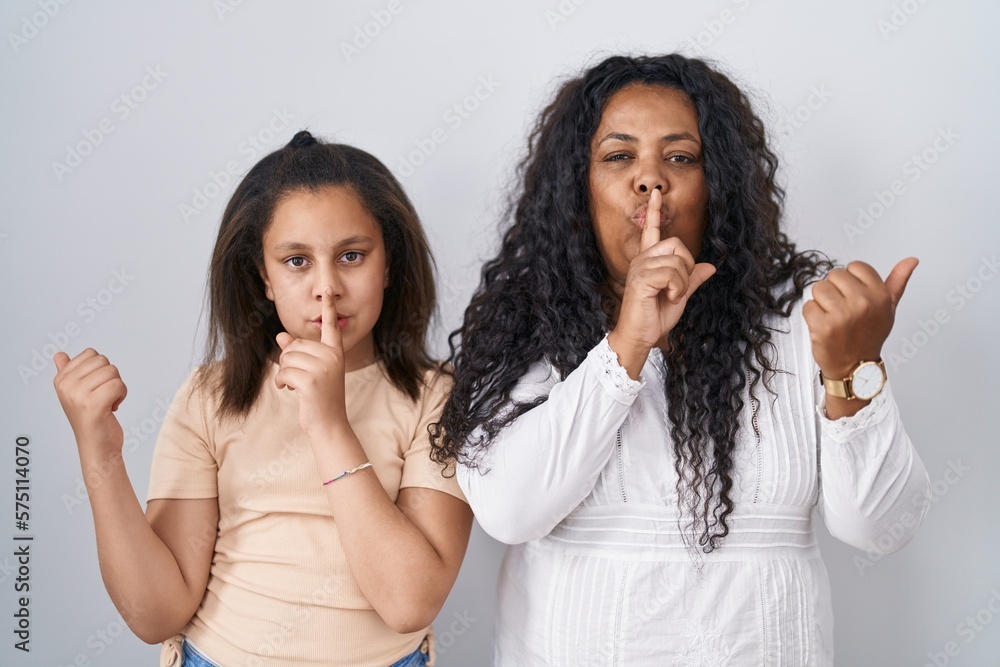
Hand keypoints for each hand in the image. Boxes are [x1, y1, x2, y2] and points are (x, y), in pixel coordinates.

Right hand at [53, 348, 126, 461]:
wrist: (97, 447)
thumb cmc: (91, 419)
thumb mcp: (75, 393)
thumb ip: (68, 372)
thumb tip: (59, 355)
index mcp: (61, 379)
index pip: (91, 354)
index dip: (101, 370)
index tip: (95, 388)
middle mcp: (66, 386)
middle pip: (104, 361)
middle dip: (111, 378)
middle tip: (103, 397)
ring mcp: (77, 395)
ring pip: (113, 372)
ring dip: (117, 388)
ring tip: (107, 403)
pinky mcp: (93, 404)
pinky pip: (118, 385)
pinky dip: (122, 395)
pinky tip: (112, 408)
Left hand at [275, 288, 348, 436]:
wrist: (329, 424)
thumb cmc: (320, 397)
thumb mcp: (311, 372)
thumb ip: (298, 352)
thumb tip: (281, 336)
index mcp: (335, 352)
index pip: (331, 326)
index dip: (328, 307)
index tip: (327, 288)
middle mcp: (332, 357)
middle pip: (295, 345)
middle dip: (289, 360)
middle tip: (296, 377)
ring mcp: (323, 368)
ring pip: (287, 358)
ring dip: (284, 373)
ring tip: (294, 385)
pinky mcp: (311, 380)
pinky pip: (284, 372)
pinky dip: (281, 382)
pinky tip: (288, 390)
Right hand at [609, 188, 715, 376]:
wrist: (640, 336)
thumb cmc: (655, 317)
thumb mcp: (680, 295)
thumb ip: (692, 280)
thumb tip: (710, 267)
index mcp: (649, 260)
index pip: (651, 230)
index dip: (654, 212)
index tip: (656, 194)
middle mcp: (642, 260)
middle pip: (677, 244)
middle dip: (687, 266)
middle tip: (678, 288)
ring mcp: (640, 268)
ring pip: (677, 261)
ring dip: (682, 283)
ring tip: (671, 297)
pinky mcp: (642, 279)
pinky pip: (672, 274)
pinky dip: (678, 289)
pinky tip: (669, 298)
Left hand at [803, 257, 917, 378]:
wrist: (856, 367)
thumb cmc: (870, 335)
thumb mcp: (889, 308)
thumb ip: (897, 281)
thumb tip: (911, 260)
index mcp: (879, 295)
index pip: (855, 266)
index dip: (851, 281)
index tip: (854, 296)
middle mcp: (862, 303)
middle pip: (834, 275)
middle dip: (835, 290)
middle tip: (843, 309)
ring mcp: (842, 315)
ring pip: (818, 288)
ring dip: (821, 302)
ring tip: (833, 317)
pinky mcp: (822, 326)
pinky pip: (808, 306)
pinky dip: (812, 315)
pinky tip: (824, 326)